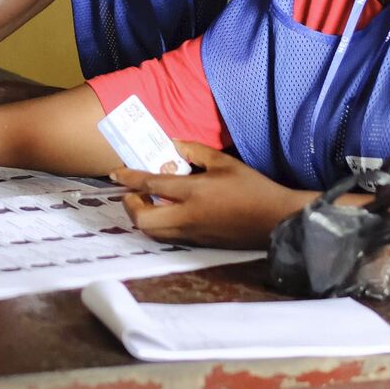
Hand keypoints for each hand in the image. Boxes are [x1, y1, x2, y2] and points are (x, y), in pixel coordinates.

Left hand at [111, 142, 309, 248]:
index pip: (151, 185)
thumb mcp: (224, 162)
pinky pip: (167, 236)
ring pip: (152, 232)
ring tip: (146, 201)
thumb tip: (173, 145)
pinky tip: (164, 212)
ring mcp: (191, 233)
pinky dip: (157, 225)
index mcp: (193, 193)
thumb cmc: (252, 188)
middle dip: (130, 205)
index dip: (129, 179)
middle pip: (143, 219)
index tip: (115, 173)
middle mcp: (187, 216)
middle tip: (132, 192)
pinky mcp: (198, 243)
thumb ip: (195, 151)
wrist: (275, 220)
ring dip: (142, 217)